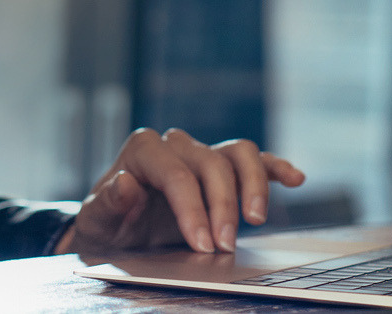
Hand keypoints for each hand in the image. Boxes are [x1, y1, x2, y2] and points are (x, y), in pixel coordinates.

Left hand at [55, 128, 304, 255]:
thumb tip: (125, 183)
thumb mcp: (96, 223)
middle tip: (224, 246)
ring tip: (256, 219)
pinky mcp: (222, 169)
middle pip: (211, 164)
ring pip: (239, 153)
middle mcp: (175, 145)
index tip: (202, 243)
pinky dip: (274, 167)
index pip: (176, 173)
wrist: (116, 231)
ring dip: (253, 185)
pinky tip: (294, 179)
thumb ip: (108, 204)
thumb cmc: (106, 225)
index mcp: (143, 150)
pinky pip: (254, 160)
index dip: (192, 208)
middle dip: (222, 206)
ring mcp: (202, 154)